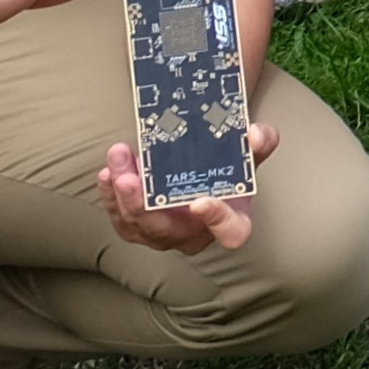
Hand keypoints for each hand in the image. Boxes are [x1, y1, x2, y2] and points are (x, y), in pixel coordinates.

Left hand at [97, 125, 267, 253]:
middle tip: (129, 179)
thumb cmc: (228, 170)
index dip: (216, 220)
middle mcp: (194, 235)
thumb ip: (260, 143)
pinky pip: (120, 220)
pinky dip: (110, 197)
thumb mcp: (249, 155)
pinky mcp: (138, 229)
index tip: (201, 201)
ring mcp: (163, 235)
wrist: (203, 175)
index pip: (230, 231)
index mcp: (231, 221)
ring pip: (136, 224)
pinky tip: (108, 173)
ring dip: (120, 194)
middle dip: (142, 206)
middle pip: (166, 231)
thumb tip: (255, 133)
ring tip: (117, 159)